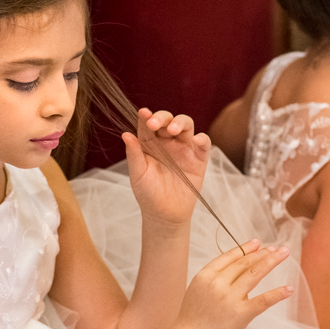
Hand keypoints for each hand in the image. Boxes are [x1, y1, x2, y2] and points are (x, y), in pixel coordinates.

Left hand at [123, 108, 211, 226]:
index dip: (146, 116)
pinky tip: (196, 140)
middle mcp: (167, 142)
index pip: (148, 124)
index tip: (143, 113)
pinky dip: (202, 139)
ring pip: (186, 126)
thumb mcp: (138, 174)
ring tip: (173, 130)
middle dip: (162, 117)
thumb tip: (125, 134)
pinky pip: (203, 144)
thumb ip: (134, 154)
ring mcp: (184, 149)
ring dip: (180, 123)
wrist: (164, 215)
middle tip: (155, 124)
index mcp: (150, 143)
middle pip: (168, 120)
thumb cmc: (148, 194)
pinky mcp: (198, 159)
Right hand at [166, 240, 292, 328]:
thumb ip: (213, 281)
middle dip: (263, 253)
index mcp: (205, 275)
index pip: (230, 256)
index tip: (259, 243)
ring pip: (255, 273)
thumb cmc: (190, 322)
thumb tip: (235, 273)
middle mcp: (218, 283)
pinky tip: (288, 289)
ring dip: (271, 261)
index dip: (247, 248)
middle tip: (277, 248)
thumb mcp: (197, 292)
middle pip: (245, 262)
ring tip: (283, 254)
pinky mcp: (241, 314)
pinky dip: (278, 293)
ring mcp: (230, 298)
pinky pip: (263, 300)